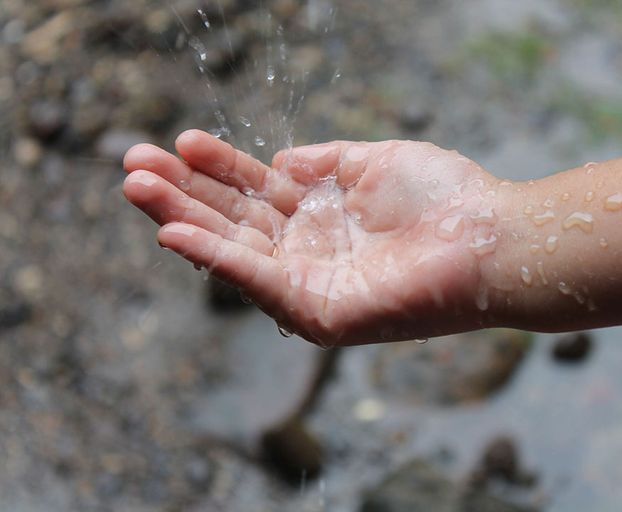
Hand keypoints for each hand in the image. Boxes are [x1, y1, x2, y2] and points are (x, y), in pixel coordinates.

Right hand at [123, 130, 503, 345]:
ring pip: (235, 248)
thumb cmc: (445, 197)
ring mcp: (312, 282)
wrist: (489, 236)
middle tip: (133, 164)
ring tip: (135, 185)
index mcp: (323, 215)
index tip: (181, 141)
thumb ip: (325, 162)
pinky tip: (175, 232)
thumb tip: (279, 159)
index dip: (219, 167)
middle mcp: (311, 250)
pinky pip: (258, 281)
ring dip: (182, 219)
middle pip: (234, 219)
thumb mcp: (376, 161)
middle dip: (183, 192)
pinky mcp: (319, 312)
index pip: (257, 190)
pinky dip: (216, 257)